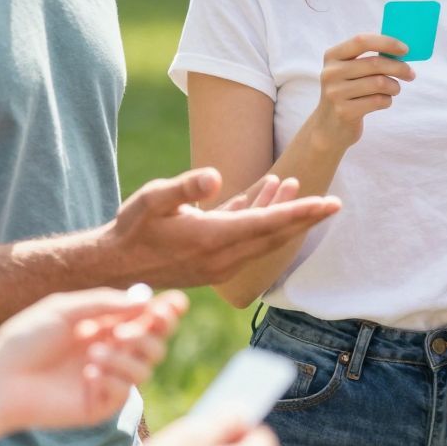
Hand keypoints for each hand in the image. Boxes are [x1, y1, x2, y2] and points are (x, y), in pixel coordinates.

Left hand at [0, 287, 186, 437]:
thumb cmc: (25, 340)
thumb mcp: (65, 309)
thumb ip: (106, 303)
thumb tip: (147, 301)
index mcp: (105, 326)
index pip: (147, 319)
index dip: (166, 312)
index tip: (175, 304)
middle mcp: (111, 352)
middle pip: (156, 343)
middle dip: (149, 335)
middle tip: (125, 333)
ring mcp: (107, 380)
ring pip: (147, 368)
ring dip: (126, 358)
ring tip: (92, 355)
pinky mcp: (99, 405)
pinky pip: (125, 392)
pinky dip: (111, 378)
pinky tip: (86, 375)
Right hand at [100, 170, 340, 289]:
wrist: (112, 269)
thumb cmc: (131, 229)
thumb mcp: (153, 200)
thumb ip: (185, 188)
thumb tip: (216, 176)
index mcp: (214, 239)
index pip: (269, 223)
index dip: (302, 212)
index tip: (330, 204)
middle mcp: (223, 257)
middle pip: (275, 235)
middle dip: (305, 217)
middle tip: (334, 203)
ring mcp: (219, 264)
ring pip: (261, 238)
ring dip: (281, 214)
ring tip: (295, 185)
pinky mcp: (213, 265)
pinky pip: (246, 241)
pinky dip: (258, 220)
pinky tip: (262, 197)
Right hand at [309, 33, 414, 144]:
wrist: (328, 127)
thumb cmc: (347, 93)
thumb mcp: (348, 72)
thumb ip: (369, 59)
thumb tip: (401, 51)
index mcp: (332, 56)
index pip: (362, 41)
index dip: (387, 43)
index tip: (405, 50)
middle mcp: (331, 73)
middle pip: (375, 63)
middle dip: (399, 68)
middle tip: (410, 74)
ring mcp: (335, 93)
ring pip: (379, 83)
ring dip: (394, 86)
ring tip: (394, 90)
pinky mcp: (344, 111)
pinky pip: (378, 101)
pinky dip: (387, 100)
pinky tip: (383, 101)